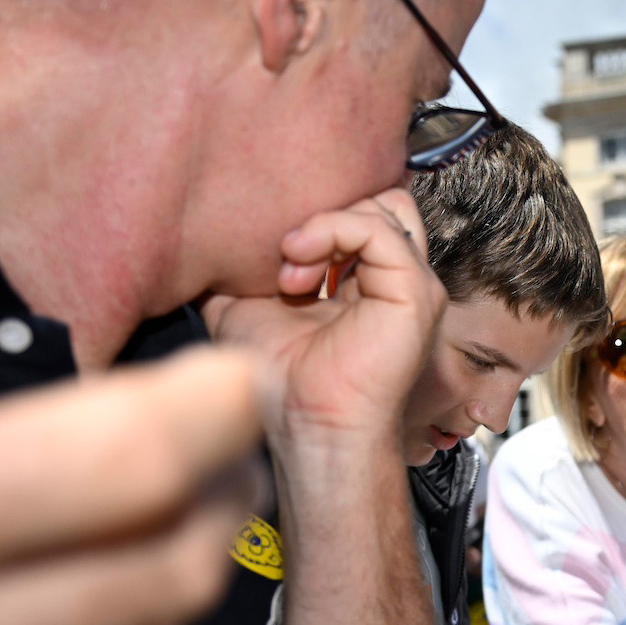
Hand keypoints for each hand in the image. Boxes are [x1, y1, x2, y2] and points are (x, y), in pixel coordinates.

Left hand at [202, 190, 445, 447]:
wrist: (307, 423)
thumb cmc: (284, 381)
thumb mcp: (245, 306)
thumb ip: (241, 270)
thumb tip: (209, 239)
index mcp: (367, 283)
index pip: (360, 213)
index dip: (317, 217)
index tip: (274, 253)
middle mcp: (397, 281)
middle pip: (380, 201)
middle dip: (327, 212)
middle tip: (285, 255)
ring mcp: (413, 285)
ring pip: (383, 206)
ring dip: (324, 224)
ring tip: (291, 267)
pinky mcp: (415, 293)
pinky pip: (377, 230)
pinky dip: (331, 232)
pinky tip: (299, 263)